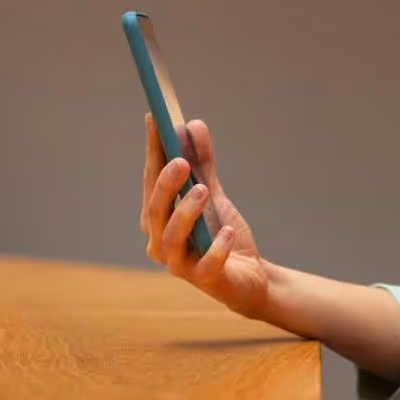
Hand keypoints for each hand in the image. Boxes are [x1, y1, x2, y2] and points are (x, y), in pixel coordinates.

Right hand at [140, 114, 270, 318]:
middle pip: (155, 211)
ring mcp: (180, 264)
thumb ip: (202, 164)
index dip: (153, 151)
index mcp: (158, 219)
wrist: (249, 277)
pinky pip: (206, 264)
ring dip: (186, 211)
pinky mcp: (206, 280)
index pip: (150, 181)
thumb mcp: (213, 195)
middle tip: (181, 160)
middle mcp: (161, 242)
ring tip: (202, 189)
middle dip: (166, 184)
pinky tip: (226, 231)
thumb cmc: (222, 236)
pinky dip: (216, 247)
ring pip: (172, 237)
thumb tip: (192, 124)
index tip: (156, 119)